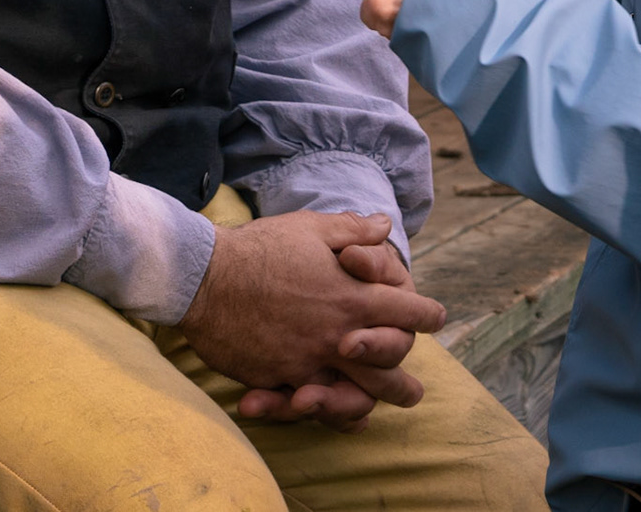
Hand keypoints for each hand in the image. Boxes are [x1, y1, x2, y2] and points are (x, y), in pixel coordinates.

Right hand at [181, 212, 444, 419]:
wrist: (205, 277)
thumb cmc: (260, 247)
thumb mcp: (312, 227)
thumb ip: (353, 230)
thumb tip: (384, 225)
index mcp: (352, 296)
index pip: (406, 312)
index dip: (426, 315)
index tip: (435, 318)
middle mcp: (337, 334)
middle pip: (389, 366)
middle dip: (405, 379)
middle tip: (414, 390)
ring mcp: (309, 361)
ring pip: (354, 395)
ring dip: (369, 403)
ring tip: (376, 410)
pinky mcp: (280, 377)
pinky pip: (310, 405)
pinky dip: (323, 414)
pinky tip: (330, 416)